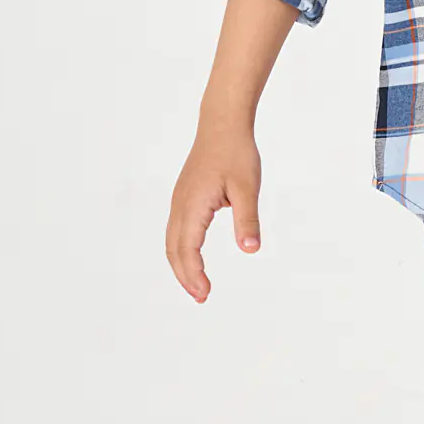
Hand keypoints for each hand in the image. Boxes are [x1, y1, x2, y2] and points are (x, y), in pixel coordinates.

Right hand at [165, 119, 262, 301]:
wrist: (222, 125)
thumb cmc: (236, 153)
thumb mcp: (247, 187)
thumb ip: (248, 219)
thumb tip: (250, 249)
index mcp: (193, 205)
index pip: (188, 249)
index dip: (194, 274)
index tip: (205, 293)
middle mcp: (180, 205)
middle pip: (174, 250)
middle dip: (185, 276)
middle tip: (202, 298)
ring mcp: (179, 201)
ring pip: (172, 241)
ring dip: (182, 265)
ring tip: (198, 286)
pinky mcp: (184, 197)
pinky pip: (176, 230)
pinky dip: (182, 250)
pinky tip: (194, 258)